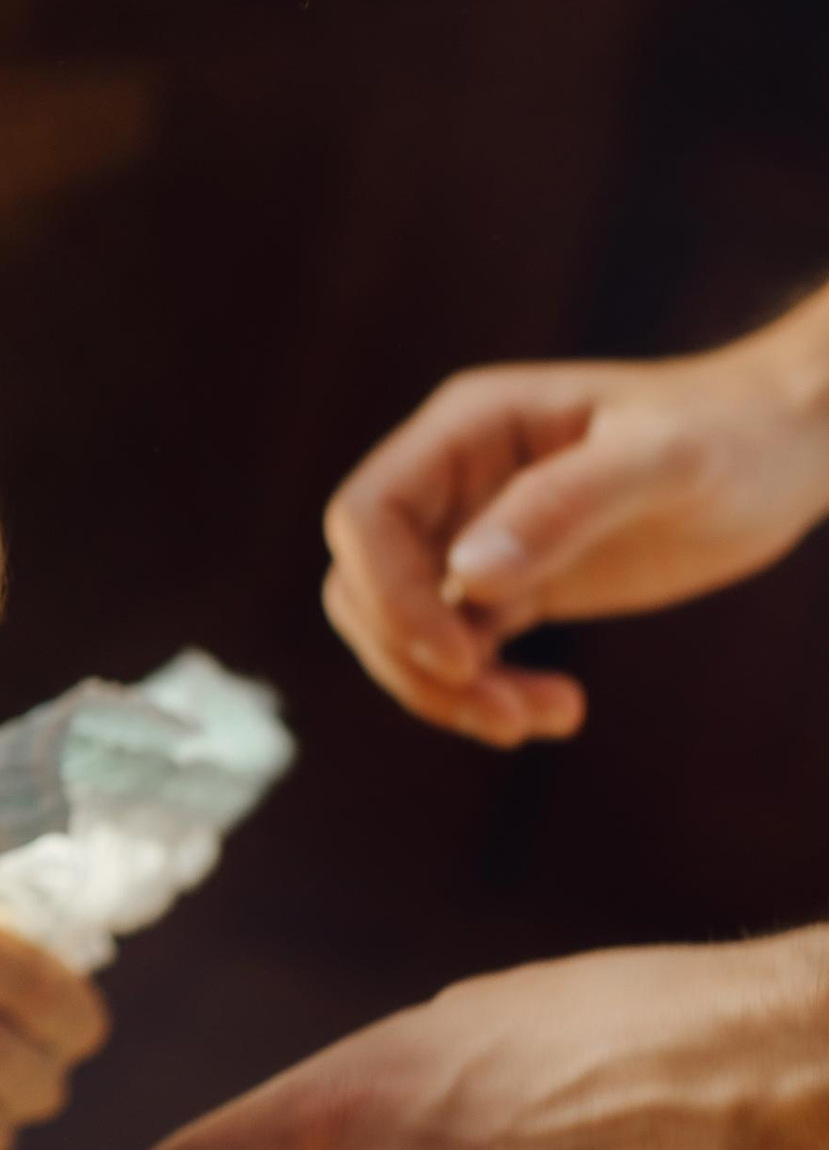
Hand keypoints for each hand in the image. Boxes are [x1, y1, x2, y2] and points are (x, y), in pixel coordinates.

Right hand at [321, 300, 828, 747]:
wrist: (786, 451)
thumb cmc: (734, 435)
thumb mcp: (664, 461)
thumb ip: (563, 506)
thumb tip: (467, 579)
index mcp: (466, 430)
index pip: (366, 518)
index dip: (388, 596)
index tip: (459, 660)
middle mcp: (454, 482)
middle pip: (364, 586)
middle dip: (414, 661)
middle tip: (503, 713)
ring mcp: (477, 535)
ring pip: (402, 630)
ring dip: (449, 693)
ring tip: (540, 719)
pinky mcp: (514, 585)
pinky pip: (458, 653)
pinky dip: (487, 695)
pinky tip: (560, 711)